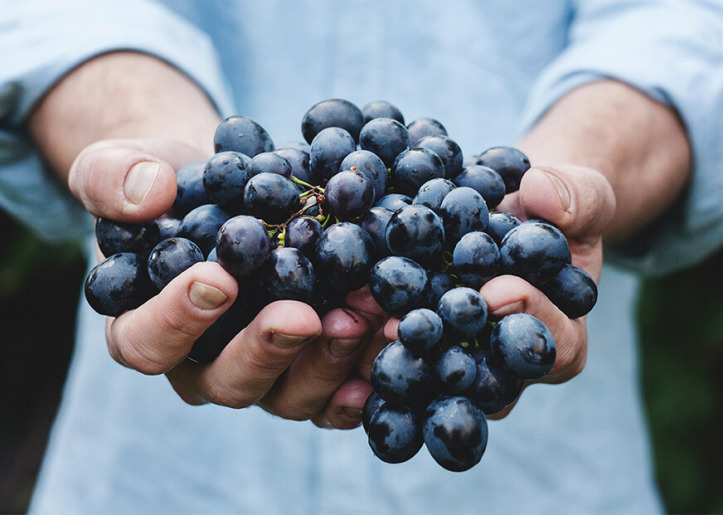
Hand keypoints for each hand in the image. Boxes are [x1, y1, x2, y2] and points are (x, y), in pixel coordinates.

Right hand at [71, 138, 382, 428]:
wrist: (228, 190)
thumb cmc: (169, 186)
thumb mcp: (124, 166)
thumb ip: (114, 178)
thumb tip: (147, 194)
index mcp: (145, 327)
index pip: (147, 342)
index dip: (177, 320)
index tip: (218, 279)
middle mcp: (204, 364)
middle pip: (228, 381)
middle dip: (267, 350)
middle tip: (302, 315)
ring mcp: (263, 372)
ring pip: (290, 394)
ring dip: (329, 361)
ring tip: (364, 316)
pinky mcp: (309, 367)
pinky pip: (336, 391)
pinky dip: (365, 375)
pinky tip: (392, 342)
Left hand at [375, 163, 615, 417]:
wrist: (512, 212)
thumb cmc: (554, 210)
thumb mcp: (581, 195)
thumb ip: (577, 197)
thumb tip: (542, 193)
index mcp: (560, 338)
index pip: (554, 347)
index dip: (530, 320)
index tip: (498, 289)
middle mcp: (506, 365)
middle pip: (483, 377)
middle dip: (447, 348)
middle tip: (410, 324)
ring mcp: (460, 359)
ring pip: (431, 372)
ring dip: (395, 349)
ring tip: (362, 316)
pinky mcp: (420, 343)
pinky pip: (397, 349)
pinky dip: (368, 331)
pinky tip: (339, 308)